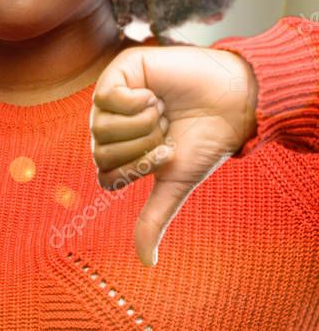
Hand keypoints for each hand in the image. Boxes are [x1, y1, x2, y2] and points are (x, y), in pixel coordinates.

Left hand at [89, 45, 258, 266]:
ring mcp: (111, 99)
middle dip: (143, 147)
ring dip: (142, 125)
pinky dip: (134, 103)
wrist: (232, 102)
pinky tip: (154, 96)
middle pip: (101, 152)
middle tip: (166, 132)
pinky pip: (105, 97)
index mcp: (119, 152)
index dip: (138, 169)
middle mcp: (110, 126)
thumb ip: (154, 217)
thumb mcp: (176, 181)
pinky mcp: (119, 73)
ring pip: (101, 127)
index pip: (106, 174)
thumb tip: (146, 261)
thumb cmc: (204, 140)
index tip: (167, 155)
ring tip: (163, 112)